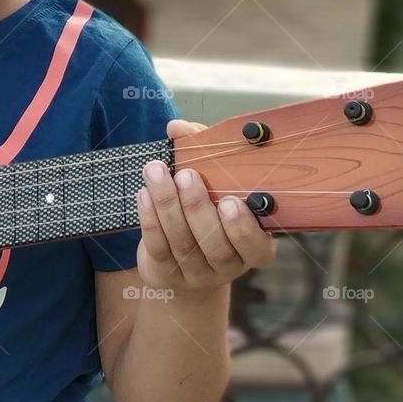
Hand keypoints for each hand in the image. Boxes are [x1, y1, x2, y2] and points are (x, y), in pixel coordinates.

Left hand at [134, 118, 276, 297]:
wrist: (186, 258)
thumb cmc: (208, 209)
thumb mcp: (214, 183)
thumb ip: (205, 152)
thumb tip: (179, 127)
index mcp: (254, 247)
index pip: (258, 248)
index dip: (245, 229)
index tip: (233, 200)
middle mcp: (229, 266)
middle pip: (216, 246)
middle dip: (198, 208)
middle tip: (187, 175)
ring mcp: (197, 274)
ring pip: (183, 244)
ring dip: (168, 205)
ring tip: (157, 172)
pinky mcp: (167, 273)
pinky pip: (158, 247)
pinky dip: (150, 219)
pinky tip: (144, 193)